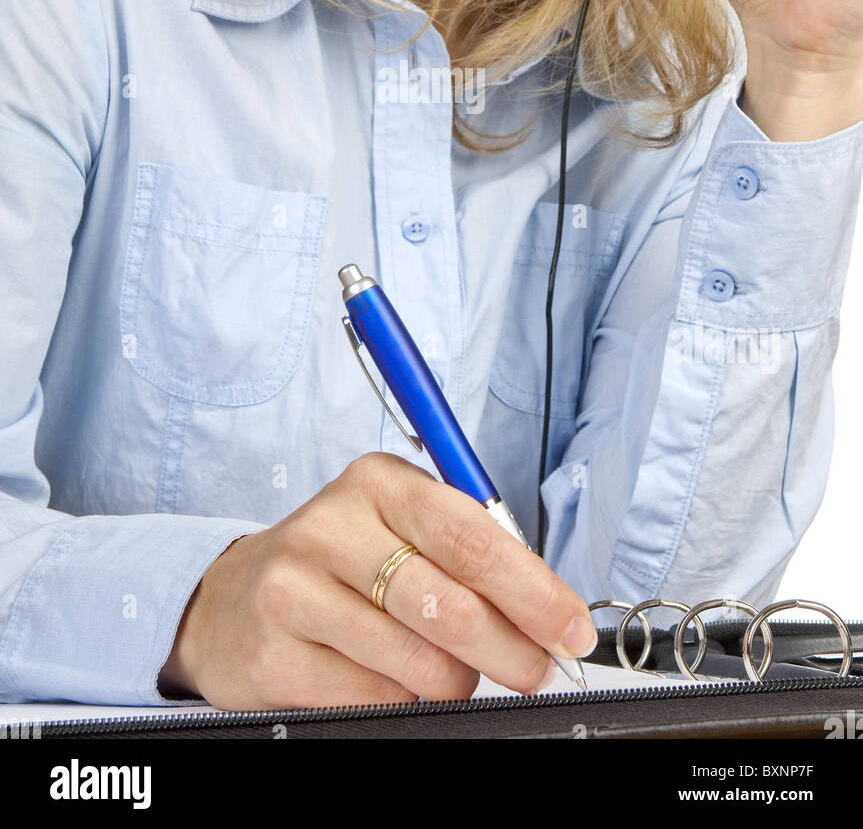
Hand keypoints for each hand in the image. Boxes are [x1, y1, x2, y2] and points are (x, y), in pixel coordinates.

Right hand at [158, 452, 596, 709]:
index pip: (471, 535)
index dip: (533, 589)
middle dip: (510, 648)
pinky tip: (393, 679)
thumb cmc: (338, 564)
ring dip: (455, 681)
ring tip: (452, 673)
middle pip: (448, 602)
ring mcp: (295, 589)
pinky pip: (373, 696)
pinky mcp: (273, 652)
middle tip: (535, 669)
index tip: (570, 627)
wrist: (229, 603)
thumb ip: (466, 552)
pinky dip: (402, 699)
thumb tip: (548, 607)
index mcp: (376, 482)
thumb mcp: (398, 530)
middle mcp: (332, 526)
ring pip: (417, 659)